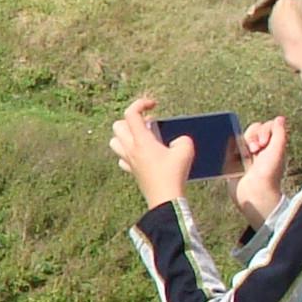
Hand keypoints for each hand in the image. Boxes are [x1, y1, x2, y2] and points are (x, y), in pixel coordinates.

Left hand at [108, 94, 194, 208]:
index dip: (141, 103)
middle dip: (131, 120)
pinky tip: (141, 155)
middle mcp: (130, 149)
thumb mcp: (186, 150)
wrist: (165, 198)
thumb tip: (177, 142)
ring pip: (114, 141)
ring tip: (142, 137)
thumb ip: (182, 139)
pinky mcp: (131, 172)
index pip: (131, 113)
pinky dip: (128, 153)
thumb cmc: (174, 174)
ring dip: (125, 135)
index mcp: (141, 140)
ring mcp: (128, 161)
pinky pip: (121, 158)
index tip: (154, 105)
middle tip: (148, 124)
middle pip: (117, 126)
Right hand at [232, 115, 291, 225]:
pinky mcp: (233, 162)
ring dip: (242, 142)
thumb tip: (280, 118)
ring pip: (241, 137)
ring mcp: (246, 156)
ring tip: (244, 155)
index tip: (264, 143)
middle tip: (254, 150)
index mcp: (272, 146)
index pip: (266, 126)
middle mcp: (260, 149)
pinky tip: (233, 156)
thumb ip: (280, 133)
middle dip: (252, 136)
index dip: (264, 130)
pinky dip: (230, 148)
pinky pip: (229, 148)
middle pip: (253, 129)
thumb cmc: (269, 174)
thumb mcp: (278, 151)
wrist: (254, 193)